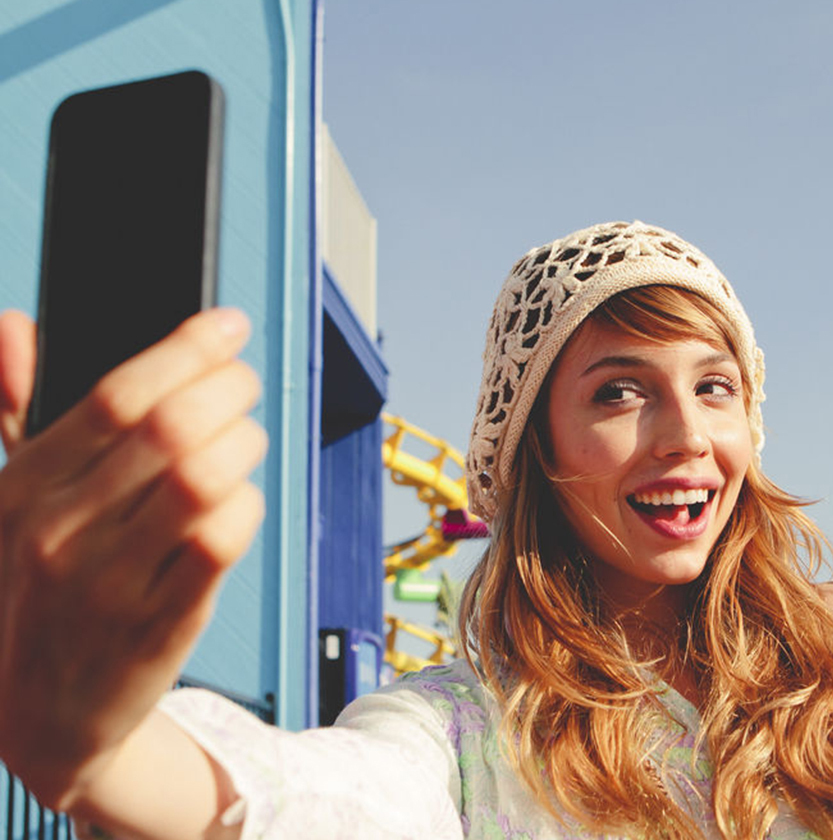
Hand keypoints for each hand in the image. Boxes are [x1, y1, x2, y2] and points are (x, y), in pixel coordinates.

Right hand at [0, 308, 265, 810]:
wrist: (34, 715)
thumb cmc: (32, 590)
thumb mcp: (7, 501)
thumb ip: (15, 411)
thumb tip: (14, 327)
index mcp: (20, 491)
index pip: (115, 397)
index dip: (185, 349)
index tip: (228, 324)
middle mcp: (59, 534)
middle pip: (171, 430)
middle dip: (229, 389)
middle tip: (245, 383)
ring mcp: (109, 584)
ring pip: (206, 480)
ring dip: (244, 445)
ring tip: (244, 440)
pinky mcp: (159, 627)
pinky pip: (223, 543)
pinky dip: (247, 506)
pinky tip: (240, 500)